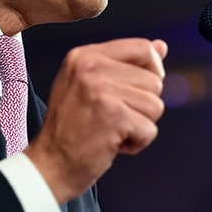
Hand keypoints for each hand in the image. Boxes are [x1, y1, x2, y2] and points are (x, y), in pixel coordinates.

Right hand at [25, 38, 167, 203]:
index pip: (142, 48)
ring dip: (140, 125)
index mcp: (85, 56)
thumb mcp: (90, 85)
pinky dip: (137, 143)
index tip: (138, 91)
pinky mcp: (114, 116)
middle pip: (154, 80)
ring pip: (156, 105)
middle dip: (143, 105)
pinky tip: (113, 144)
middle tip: (115, 118)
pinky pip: (150, 130)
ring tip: (113, 130)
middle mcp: (91, 67)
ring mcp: (101, 91)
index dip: (152, 71)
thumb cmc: (72, 128)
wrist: (50, 165)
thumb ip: (126, 63)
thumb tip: (161, 46)